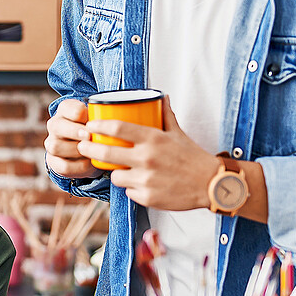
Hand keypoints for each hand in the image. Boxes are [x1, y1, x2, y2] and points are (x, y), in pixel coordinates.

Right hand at [45, 99, 102, 179]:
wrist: (89, 151)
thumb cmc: (97, 131)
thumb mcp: (101, 120)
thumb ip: (106, 117)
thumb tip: (124, 116)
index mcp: (66, 109)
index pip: (67, 107)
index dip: (81, 113)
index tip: (92, 120)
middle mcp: (55, 124)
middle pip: (56, 125)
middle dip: (76, 132)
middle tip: (90, 137)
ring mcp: (51, 143)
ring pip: (56, 147)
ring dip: (76, 150)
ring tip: (91, 152)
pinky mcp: (53, 162)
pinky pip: (63, 166)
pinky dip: (79, 167)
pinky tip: (89, 163)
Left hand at [78, 94, 219, 210]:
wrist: (211, 184)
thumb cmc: (193, 157)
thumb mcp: (178, 133)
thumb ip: (166, 115)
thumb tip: (162, 98)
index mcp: (153, 139)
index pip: (117, 128)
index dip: (98, 126)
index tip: (90, 125)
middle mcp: (147, 158)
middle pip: (105, 153)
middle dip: (89, 149)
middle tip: (84, 147)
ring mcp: (146, 179)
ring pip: (115, 176)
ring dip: (116, 173)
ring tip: (123, 170)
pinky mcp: (147, 197)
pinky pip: (128, 192)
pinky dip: (132, 188)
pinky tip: (141, 184)